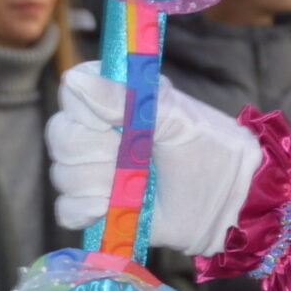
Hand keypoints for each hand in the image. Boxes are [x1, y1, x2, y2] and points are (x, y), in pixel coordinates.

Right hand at [47, 68, 262, 256]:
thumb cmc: (210, 149)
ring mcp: (96, 171)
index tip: (113, 124)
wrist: (230, 203)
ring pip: (61, 174)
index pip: (71, 92)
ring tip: (135, 184)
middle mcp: (100, 132)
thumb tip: (75, 79)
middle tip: (134, 157)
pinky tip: (110, 207)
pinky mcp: (97, 208)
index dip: (85, 110)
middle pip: (60, 136)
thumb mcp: (173, 116)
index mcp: (117, 99)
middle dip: (96, 152)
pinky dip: (84, 211)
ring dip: (98, 183)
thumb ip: (123, 98)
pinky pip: (65, 209)